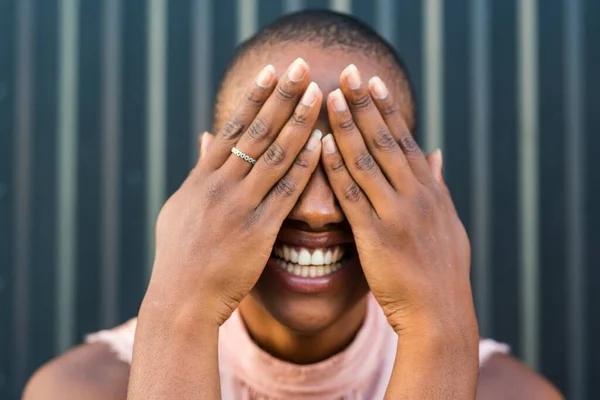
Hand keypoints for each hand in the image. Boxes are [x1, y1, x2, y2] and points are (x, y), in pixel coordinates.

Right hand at [145, 58, 323, 326]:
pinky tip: (321, 146)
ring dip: (299, 122)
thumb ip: (198, 170)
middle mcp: (220, 185)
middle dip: (282, 97)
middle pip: (257, 132)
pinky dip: (304, 167)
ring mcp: (239, 207)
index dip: (254, 98)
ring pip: (274, 155)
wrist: (180, 299)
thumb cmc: (180, 256)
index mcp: (201, 178)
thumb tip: (205, 137)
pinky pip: (286, 193)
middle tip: (303, 68)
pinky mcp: (257, 231)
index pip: (233, 128)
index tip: (272, 72)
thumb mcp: (181, 207)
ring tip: (318, 96)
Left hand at [320, 65, 476, 338]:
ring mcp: (397, 213)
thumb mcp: (449, 223)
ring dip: (348, 126)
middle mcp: (416, 195)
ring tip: (331, 98)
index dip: (387, 109)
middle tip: (349, 72)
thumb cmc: (441, 272)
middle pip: (387, 140)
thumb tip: (437, 155)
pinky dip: (338, 168)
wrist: (440, 314)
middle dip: (366, 104)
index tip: (372, 83)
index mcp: (430, 191)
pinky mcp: (377, 236)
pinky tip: (323, 146)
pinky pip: (353, 195)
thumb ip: (438, 186)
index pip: (405, 140)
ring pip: (368, 160)